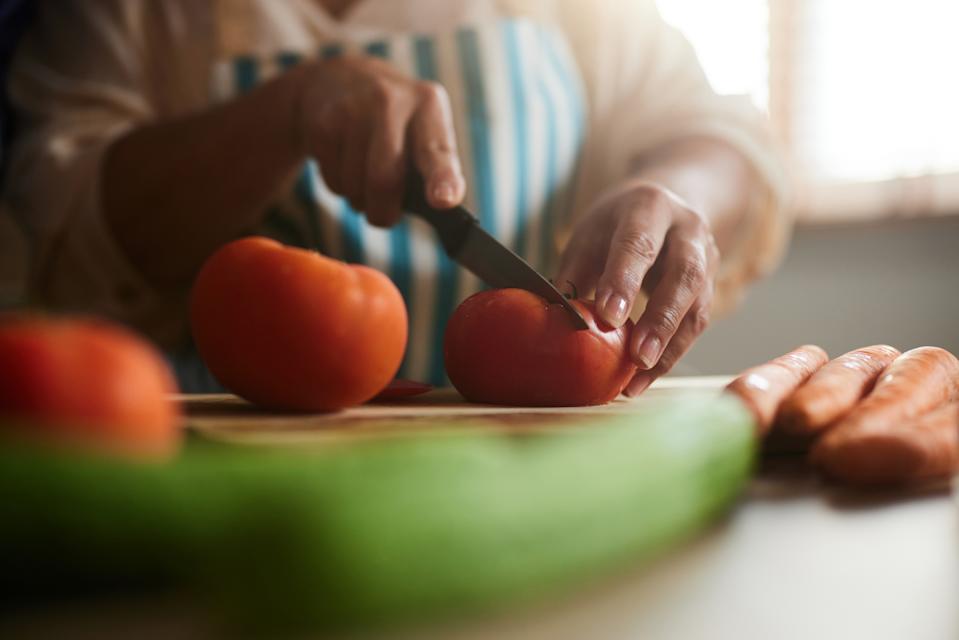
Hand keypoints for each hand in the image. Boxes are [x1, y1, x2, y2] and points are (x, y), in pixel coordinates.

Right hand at [294, 55, 465, 225]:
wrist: (337, 78)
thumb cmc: (394, 123)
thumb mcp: (422, 130)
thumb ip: (437, 166)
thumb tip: (444, 204)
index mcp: (428, 104)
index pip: (436, 149)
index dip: (442, 177)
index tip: (443, 201)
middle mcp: (391, 100)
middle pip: (385, 179)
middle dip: (383, 212)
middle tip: (383, 216)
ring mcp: (352, 107)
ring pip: (354, 185)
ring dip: (359, 198)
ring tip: (362, 177)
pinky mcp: (322, 121)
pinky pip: (332, 180)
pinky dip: (338, 186)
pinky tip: (344, 163)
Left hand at [556, 179, 719, 395]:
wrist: (668, 206)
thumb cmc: (617, 225)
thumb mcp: (590, 235)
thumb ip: (575, 272)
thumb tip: (556, 317)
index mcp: (649, 207)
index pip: (639, 244)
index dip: (624, 280)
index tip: (608, 317)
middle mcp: (688, 231)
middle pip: (684, 275)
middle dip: (661, 320)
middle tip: (638, 357)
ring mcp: (707, 260)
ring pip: (697, 307)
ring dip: (668, 348)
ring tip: (637, 381)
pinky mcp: (711, 288)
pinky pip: (696, 326)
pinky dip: (670, 356)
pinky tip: (643, 379)